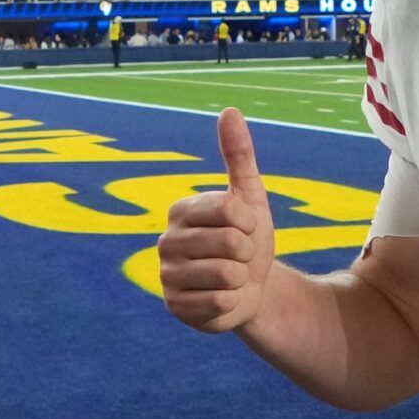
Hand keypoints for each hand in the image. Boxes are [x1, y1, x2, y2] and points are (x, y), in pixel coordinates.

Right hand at [158, 107, 275, 332]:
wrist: (252, 289)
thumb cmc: (249, 239)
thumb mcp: (250, 196)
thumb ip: (239, 154)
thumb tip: (230, 110)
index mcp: (180, 210)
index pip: (230, 209)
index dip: (252, 222)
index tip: (247, 228)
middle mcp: (166, 241)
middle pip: (231, 243)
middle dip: (249, 253)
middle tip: (240, 257)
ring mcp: (167, 276)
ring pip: (227, 274)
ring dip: (242, 279)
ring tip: (233, 277)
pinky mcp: (175, 308)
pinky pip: (220, 302)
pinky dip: (234, 302)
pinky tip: (225, 298)